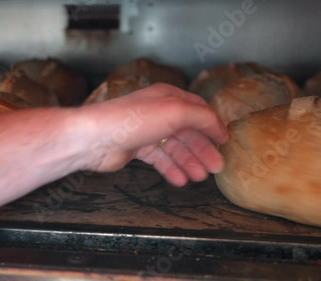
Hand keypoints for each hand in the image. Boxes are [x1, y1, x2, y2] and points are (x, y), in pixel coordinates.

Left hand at [79, 83, 228, 186]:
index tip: (225, 142)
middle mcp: (158, 112)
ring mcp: (146, 131)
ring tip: (199, 178)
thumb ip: (201, 118)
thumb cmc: (133, 120)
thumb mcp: (174, 112)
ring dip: (188, 162)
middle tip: (216, 169)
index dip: (213, 126)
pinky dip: (170, 169)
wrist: (95, 138)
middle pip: (187, 132)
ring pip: (174, 148)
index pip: (198, 110)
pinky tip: (180, 180)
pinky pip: (159, 159)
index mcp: (168, 97)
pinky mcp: (136, 148)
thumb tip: (219, 127)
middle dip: (202, 150)